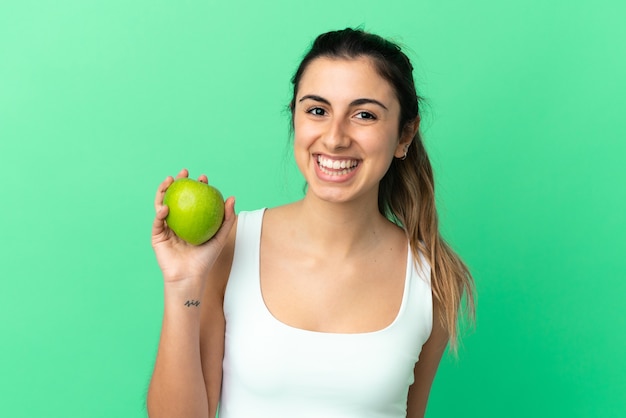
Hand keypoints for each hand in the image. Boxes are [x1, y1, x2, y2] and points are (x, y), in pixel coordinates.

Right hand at [151, 168, 235, 286]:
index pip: (194, 199)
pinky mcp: (157, 236)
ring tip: (170, 181)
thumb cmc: (206, 259)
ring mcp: (166, 228)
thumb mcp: (219, 237)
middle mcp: (178, 221)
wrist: (190, 276)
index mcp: (192, 220)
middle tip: (184, 173)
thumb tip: (232, 197)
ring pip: (162, 204)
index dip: (197, 187)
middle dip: (178, 182)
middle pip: (176, 197)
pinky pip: (158, 222)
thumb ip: (227, 218)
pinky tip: (166, 206)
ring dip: (163, 190)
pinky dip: (160, 213)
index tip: (203, 178)